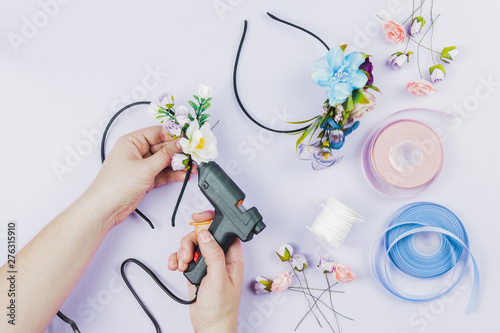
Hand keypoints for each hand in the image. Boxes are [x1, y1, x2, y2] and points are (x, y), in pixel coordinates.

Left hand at [86, 126, 196, 227]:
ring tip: (191, 167)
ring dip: (178, 164)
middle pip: (163, 147)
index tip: (188, 139)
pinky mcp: (145, 178)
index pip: (157, 133)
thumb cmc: (115, 186)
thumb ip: (165, 155)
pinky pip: (162, 173)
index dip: (174, 135)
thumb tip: (179, 145)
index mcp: (132, 142)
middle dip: (178, 152)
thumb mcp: (145, 167)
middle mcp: (136, 152)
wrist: (106, 208)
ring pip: (164, 161)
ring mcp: (141, 166)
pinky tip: (182, 175)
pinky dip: (173, 174)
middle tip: (193, 155)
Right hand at [168, 211, 243, 332]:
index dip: (211, 221)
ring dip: (183, 251)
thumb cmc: (222, 308)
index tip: (198, 219)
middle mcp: (220, 258)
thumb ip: (213, 254)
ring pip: (192, 245)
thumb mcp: (218, 278)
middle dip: (191, 241)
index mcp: (232, 257)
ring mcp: (207, 264)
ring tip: (183, 265)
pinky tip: (177, 267)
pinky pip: (184, 257)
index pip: (223, 230)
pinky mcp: (196, 271)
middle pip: (203, 235)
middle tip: (188, 255)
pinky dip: (177, 259)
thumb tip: (206, 234)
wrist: (210, 327)